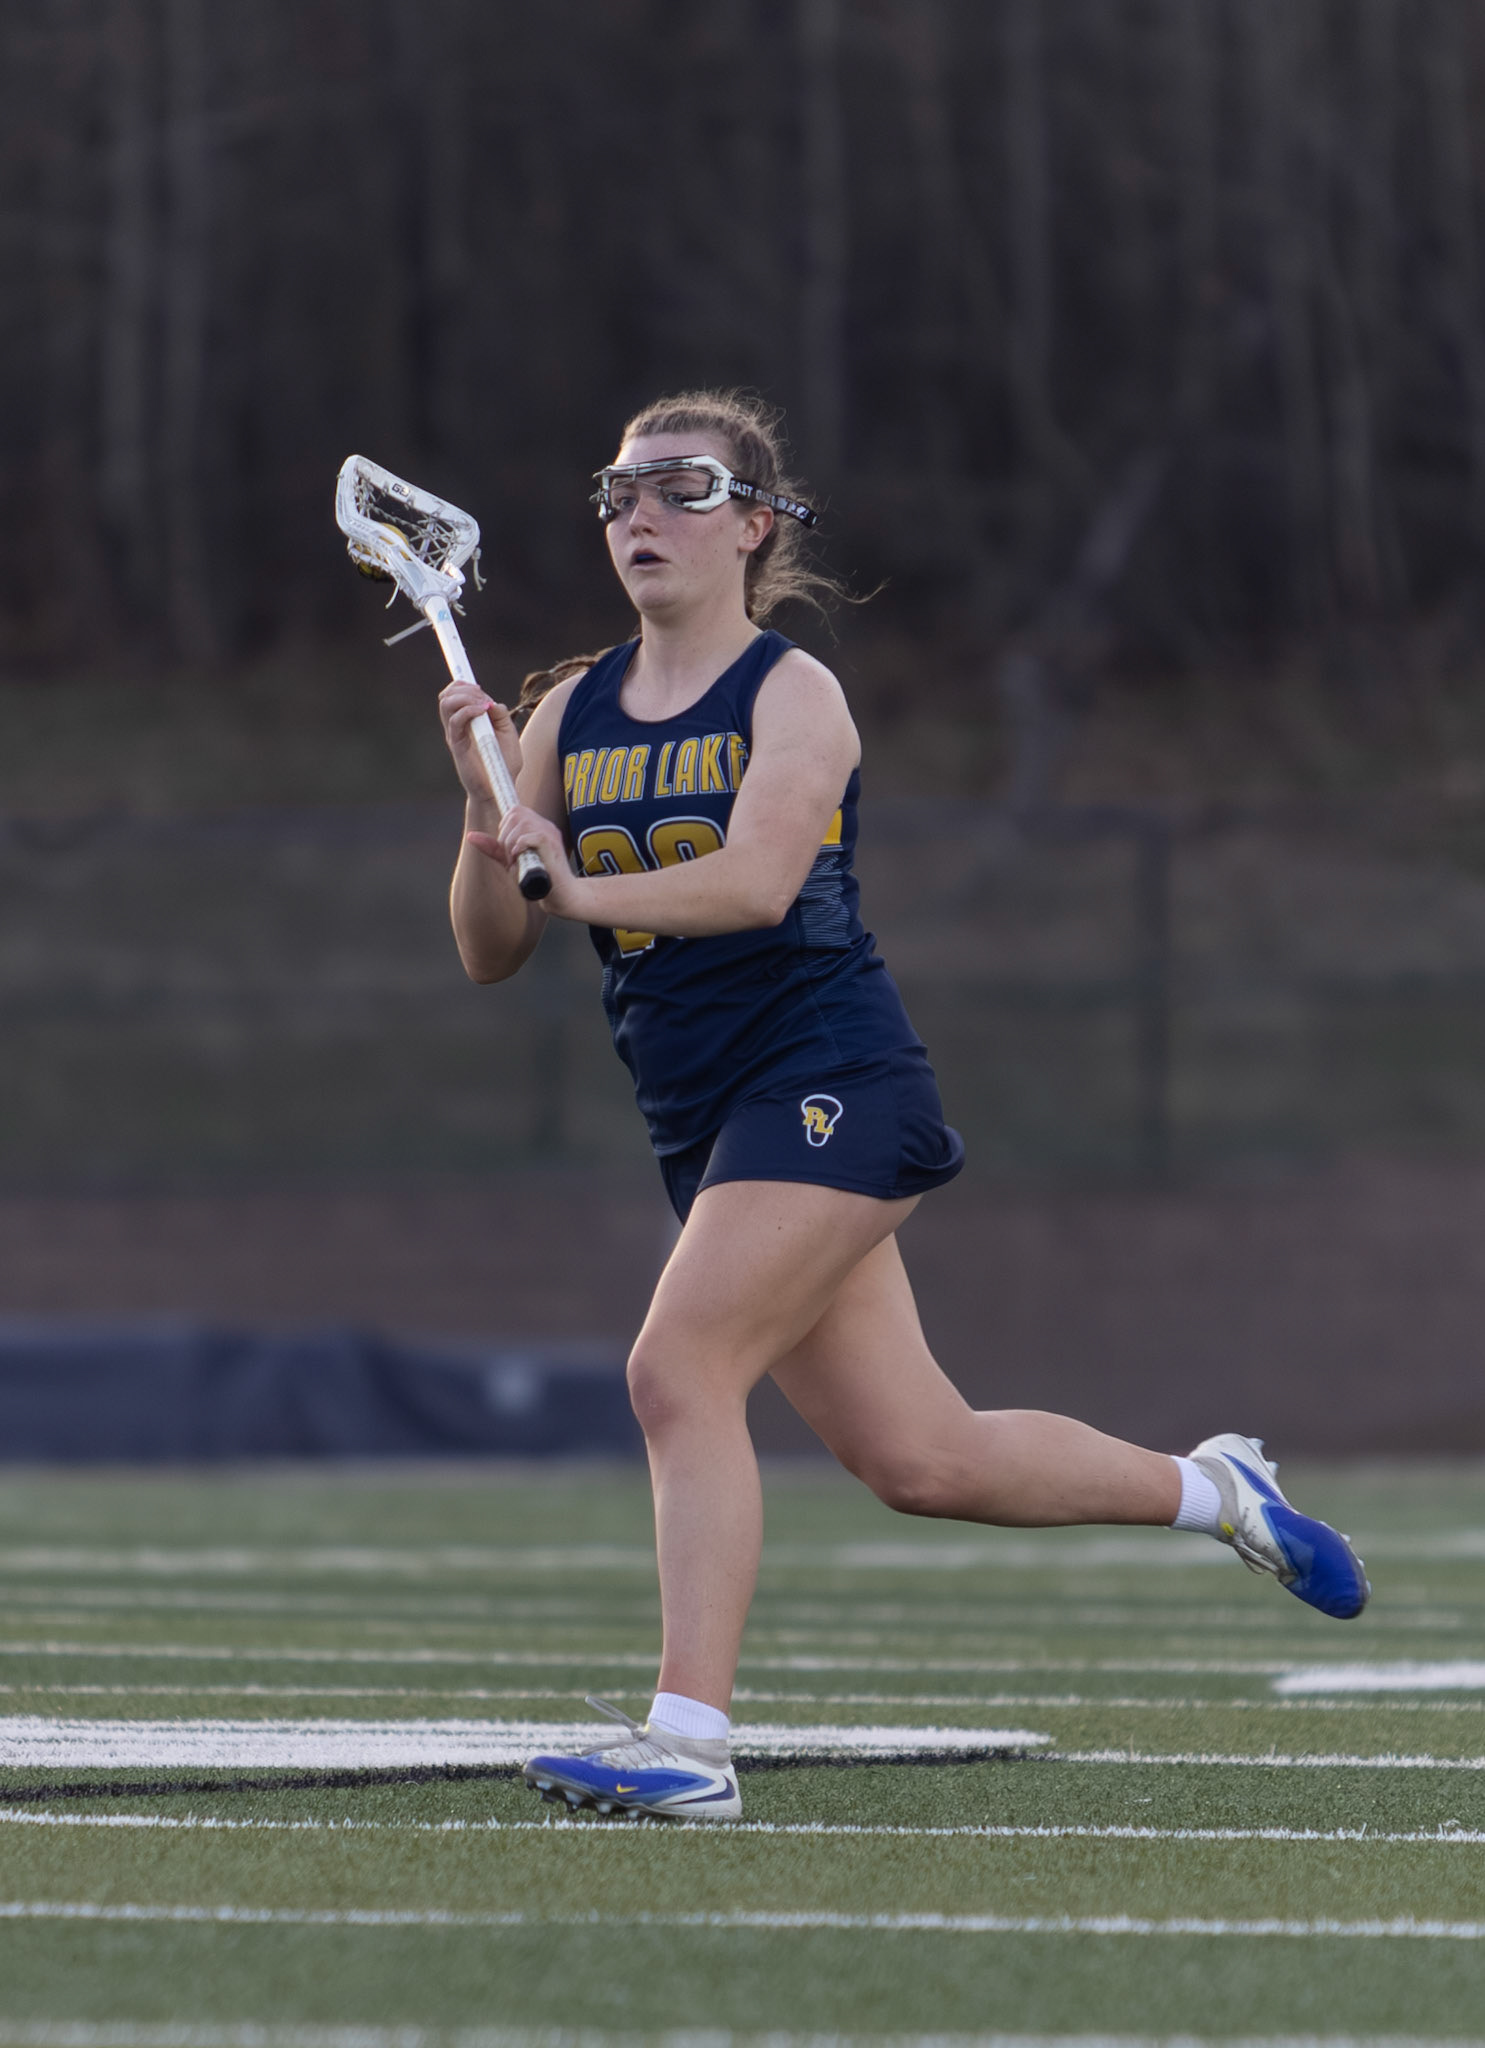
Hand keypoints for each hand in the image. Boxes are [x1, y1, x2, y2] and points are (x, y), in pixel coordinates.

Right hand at [438, 681, 522, 800]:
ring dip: (465, 696)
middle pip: (446, 696)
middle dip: (464, 688)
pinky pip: (455, 721)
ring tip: (483, 704)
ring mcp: (456, 735)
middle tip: (483, 696)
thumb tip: (492, 703)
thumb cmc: (504, 763)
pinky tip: (483, 711)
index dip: (462, 684)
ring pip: (446, 704)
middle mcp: (457, 727)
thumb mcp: (508, 733)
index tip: (480, 688)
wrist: (500, 787)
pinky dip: (468, 710)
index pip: (452, 695)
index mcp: (466, 722)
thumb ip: (501, 716)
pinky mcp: (458, 745)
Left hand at [467, 804, 582, 915]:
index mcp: (539, 826)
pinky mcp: (551, 844)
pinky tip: (520, 859)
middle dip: (505, 835)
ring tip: (515, 860)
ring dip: (511, 843)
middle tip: (509, 856)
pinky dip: (519, 847)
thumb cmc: (538, 880)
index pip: (516, 810)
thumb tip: (470, 836)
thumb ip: (494, 847)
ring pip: (521, 824)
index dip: (505, 826)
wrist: (561, 896)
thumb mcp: (511, 860)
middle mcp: (546, 826)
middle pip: (516, 813)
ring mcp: (550, 833)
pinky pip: (530, 835)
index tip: (507, 847)